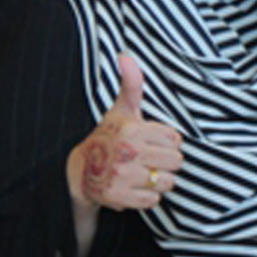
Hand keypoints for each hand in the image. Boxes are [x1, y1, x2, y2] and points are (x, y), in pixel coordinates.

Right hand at [69, 54, 184, 212]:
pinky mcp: (120, 197)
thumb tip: (125, 56)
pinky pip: (154, 200)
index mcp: (132, 129)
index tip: (150, 142)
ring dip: (158, 181)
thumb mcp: (121, 110)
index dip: (166, 142)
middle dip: (165, 162)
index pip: (176, 139)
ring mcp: (123, 175)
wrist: (79, 170)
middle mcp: (128, 151)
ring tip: (141, 173)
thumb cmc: (108, 137)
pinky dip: (147, 197)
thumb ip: (131, 84)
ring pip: (168, 182)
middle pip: (176, 161)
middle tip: (146, 160)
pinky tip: (133, 187)